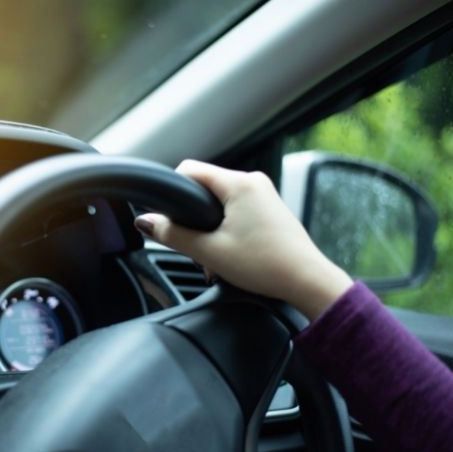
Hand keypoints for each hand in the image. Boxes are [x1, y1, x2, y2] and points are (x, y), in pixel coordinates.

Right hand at [134, 160, 352, 320]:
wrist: (307, 281)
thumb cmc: (266, 265)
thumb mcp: (209, 251)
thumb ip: (172, 234)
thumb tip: (145, 222)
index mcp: (239, 183)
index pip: (189, 170)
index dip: (173, 192)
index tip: (168, 217)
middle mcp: (253, 182)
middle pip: (205, 189)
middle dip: (194, 219)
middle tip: (196, 248)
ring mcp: (264, 195)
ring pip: (221, 203)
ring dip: (210, 230)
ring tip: (215, 259)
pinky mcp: (270, 210)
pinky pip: (237, 212)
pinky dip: (227, 231)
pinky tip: (230, 256)